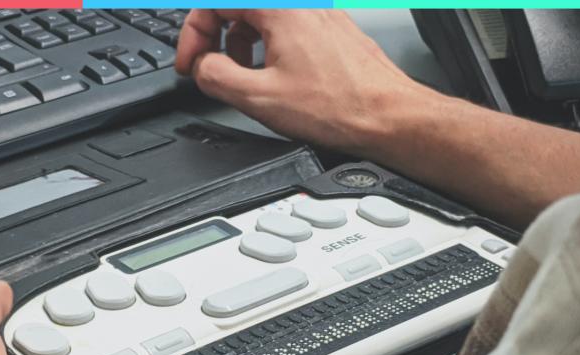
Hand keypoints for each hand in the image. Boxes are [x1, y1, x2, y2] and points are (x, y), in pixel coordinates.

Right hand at [175, 10, 430, 154]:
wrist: (388, 117)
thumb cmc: (339, 107)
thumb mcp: (258, 98)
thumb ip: (215, 76)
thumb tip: (201, 67)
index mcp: (280, 8)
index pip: (215, 3)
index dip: (193, 34)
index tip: (191, 63)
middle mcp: (302, 4)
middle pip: (239, 8)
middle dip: (216, 39)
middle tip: (209, 70)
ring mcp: (319, 14)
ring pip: (262, 16)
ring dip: (241, 45)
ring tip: (244, 78)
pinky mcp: (331, 31)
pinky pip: (287, 27)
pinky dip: (268, 48)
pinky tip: (274, 78)